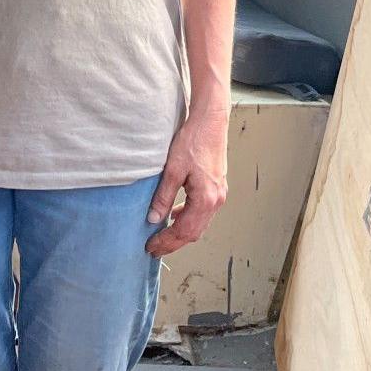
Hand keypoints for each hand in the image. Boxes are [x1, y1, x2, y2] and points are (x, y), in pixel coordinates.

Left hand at [146, 108, 228, 256]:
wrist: (210, 121)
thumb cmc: (193, 141)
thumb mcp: (173, 170)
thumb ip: (163, 197)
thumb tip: (153, 218)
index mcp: (206, 199)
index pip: (184, 231)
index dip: (166, 242)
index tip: (151, 247)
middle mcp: (216, 201)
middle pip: (194, 233)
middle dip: (173, 243)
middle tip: (154, 249)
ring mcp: (219, 195)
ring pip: (199, 225)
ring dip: (181, 233)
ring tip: (161, 237)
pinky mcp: (217, 188)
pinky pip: (202, 213)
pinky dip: (188, 219)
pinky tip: (175, 216)